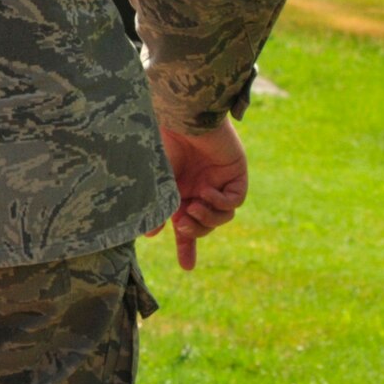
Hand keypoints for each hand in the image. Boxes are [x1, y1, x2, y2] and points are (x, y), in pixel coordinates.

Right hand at [153, 121, 248, 270]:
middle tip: (183, 224)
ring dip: (208, 219)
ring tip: (194, 208)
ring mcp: (218, 181)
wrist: (180, 115)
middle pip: (205, 224)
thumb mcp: (155, 179)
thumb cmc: (161, 142)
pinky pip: (234, 200)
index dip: (187, 247)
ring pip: (222, 216)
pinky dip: (220, 202)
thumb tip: (148, 235)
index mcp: (179, 190)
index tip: (187, 268)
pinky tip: (206, 192)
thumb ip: (156, 205)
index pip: (185, 224)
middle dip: (195, 231)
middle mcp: (199, 188)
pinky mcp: (235, 174)